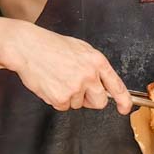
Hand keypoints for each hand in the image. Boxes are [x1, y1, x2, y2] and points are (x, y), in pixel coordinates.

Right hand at [5, 22, 132, 114]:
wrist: (27, 47)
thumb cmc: (51, 45)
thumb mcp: (80, 48)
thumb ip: (94, 66)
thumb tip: (103, 83)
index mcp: (96, 61)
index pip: (116, 85)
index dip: (124, 100)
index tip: (125, 108)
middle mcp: (89, 75)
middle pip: (99, 102)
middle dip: (91, 99)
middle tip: (78, 88)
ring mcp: (75, 88)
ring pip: (79, 104)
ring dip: (70, 96)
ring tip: (58, 78)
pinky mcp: (60, 98)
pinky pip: (63, 107)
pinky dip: (57, 99)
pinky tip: (51, 84)